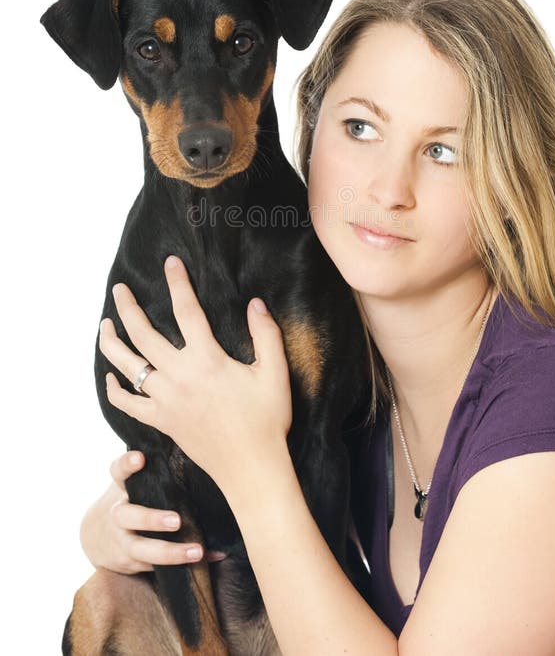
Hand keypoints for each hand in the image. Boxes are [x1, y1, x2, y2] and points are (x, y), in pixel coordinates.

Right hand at [79, 450, 226, 573]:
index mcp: (120, 488)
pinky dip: (183, 565)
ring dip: (169, 552)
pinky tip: (206, 559)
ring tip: (196, 551)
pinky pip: (155, 567)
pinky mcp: (130, 562)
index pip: (118, 471)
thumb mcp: (133, 482)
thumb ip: (155, 470)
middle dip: (151, 519)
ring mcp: (121, 541)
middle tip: (176, 521)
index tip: (140, 458)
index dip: (127, 464)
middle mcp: (117, 514)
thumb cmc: (131, 499)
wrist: (96, 537)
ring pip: (140, 549)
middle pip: (128, 516)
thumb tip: (198, 454)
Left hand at [100, 255, 292, 499]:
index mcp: (207, 360)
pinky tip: (112, 377)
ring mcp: (166, 400)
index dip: (178, 283)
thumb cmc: (267, 420)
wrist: (252, 469)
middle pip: (142, 334)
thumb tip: (255, 303)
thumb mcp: (274, 373)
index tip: (170, 263)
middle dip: (127, 307)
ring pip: (128, 366)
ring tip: (104, 325)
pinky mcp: (161, 421)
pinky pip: (128, 404)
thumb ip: (266, 334)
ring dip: (111, 343)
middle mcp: (179, 376)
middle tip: (119, 288)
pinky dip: (115, 389)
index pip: (186, 310)